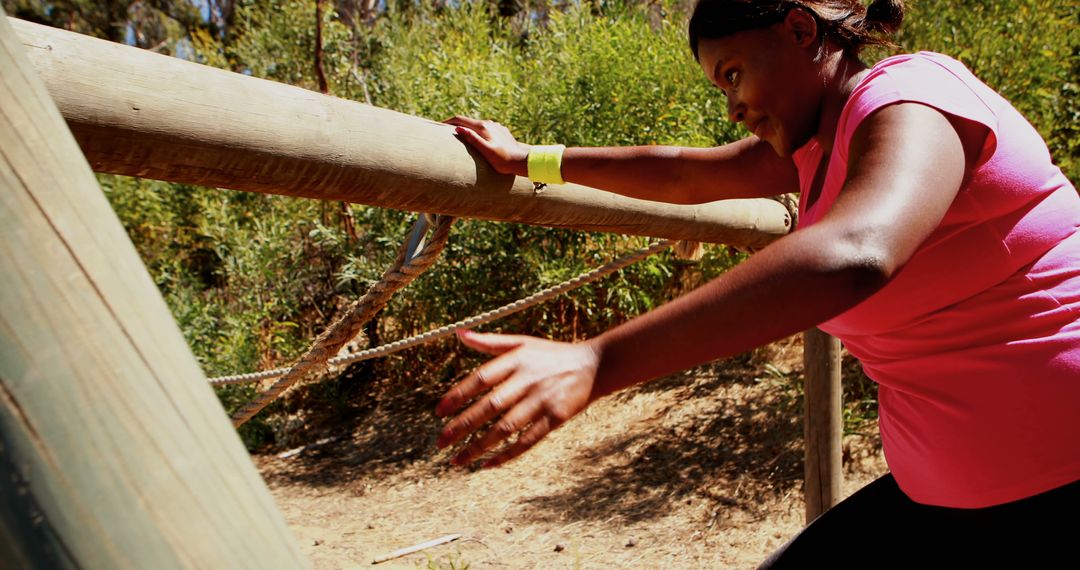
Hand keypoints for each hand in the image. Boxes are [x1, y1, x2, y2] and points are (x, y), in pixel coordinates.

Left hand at [435, 329, 599, 467]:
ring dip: (479, 446)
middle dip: (462, 427)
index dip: (458, 395)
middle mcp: (528, 380)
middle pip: (490, 407)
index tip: (438, 412)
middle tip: (439, 444)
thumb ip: (489, 342)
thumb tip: (458, 333)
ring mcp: (543, 400)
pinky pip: (528, 441)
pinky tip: (488, 464)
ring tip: (458, 460)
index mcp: (517, 360)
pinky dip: (507, 454)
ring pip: (506, 428)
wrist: (594, 365)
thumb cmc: (550, 355)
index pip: (480, 378)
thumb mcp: (521, 342)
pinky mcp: (556, 418)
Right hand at [444, 116, 530, 177]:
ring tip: (457, 137)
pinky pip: (484, 130)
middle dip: (454, 125)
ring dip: (466, 129)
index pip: (460, 119)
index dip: (447, 122)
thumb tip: (457, 128)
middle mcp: (489, 123)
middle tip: (442, 132)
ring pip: (476, 126)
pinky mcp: (500, 132)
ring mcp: (496, 127)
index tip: (436, 126)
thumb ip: (472, 139)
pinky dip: (476, 133)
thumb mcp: (486, 151)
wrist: (522, 162)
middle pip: (467, 121)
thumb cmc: (503, 160)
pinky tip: (475, 141)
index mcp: (483, 126)